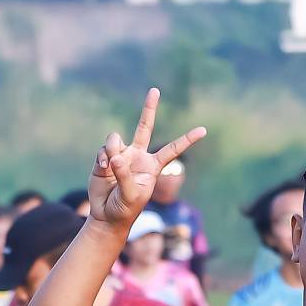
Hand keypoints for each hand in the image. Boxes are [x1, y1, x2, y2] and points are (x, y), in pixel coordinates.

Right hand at [87, 90, 207, 233]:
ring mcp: (122, 154)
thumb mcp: (131, 196)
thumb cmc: (124, 209)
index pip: (172, 150)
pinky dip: (102, 158)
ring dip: (112, 150)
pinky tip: (102, 169)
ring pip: (116, 139)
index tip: (203, 130)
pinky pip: (104, 148)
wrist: (106, 215)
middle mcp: (138, 156)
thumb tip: (114, 156)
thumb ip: (124, 175)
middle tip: (155, 90)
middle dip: (149, 108)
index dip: (187, 140)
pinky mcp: (105, 157)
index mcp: (152, 166)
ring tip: (110, 166)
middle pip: (144, 127)